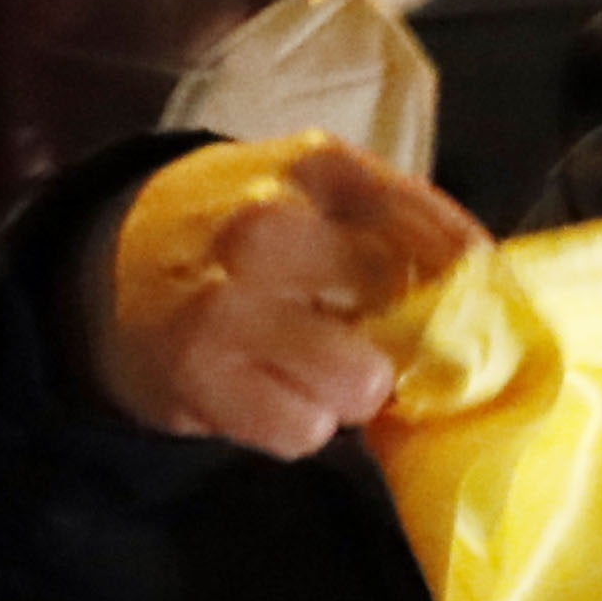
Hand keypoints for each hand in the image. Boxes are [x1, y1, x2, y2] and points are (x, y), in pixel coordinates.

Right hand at [83, 136, 483, 456]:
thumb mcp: (321, 195)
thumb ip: (403, 228)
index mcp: (321, 170)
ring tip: (312, 367)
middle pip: (408, 320)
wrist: (104, 264)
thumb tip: (497, 297)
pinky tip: (269, 391)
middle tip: (379, 347)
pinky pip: (302, 430)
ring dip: (350, 393)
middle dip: (407, 347)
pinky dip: (299, 424)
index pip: (445, 241)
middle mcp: (270, 229)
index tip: (484, 321)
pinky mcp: (194, 371)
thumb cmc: (246, 235)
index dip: (477, 297)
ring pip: (360, 384)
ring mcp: (227, 301)